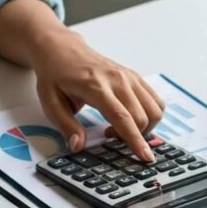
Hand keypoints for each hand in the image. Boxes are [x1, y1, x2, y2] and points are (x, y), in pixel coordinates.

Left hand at [29, 29, 164, 161]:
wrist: (61, 50)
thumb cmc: (55, 76)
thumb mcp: (50, 103)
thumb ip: (66, 126)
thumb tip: (78, 146)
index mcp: (96, 87)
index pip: (122, 117)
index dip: (135, 139)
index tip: (145, 157)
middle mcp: (118, 79)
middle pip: (141, 116)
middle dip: (134, 136)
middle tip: (109, 135)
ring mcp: (129, 76)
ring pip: (154, 109)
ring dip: (144, 126)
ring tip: (120, 127)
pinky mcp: (134, 76)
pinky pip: (155, 100)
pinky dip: (149, 115)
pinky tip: (129, 117)